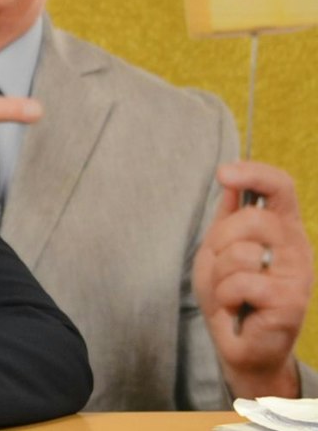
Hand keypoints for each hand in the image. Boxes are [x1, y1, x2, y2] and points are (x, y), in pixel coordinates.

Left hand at [197, 160, 312, 398]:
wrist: (241, 345)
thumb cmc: (231, 294)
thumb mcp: (220, 249)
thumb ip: (228, 217)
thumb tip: (230, 180)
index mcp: (283, 229)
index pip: (281, 188)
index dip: (255, 174)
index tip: (224, 173)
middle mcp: (297, 249)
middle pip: (253, 219)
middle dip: (221, 240)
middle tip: (221, 265)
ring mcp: (298, 276)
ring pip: (242, 253)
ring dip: (220, 274)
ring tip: (231, 291)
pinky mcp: (290, 304)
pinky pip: (242, 284)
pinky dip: (226, 296)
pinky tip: (237, 308)